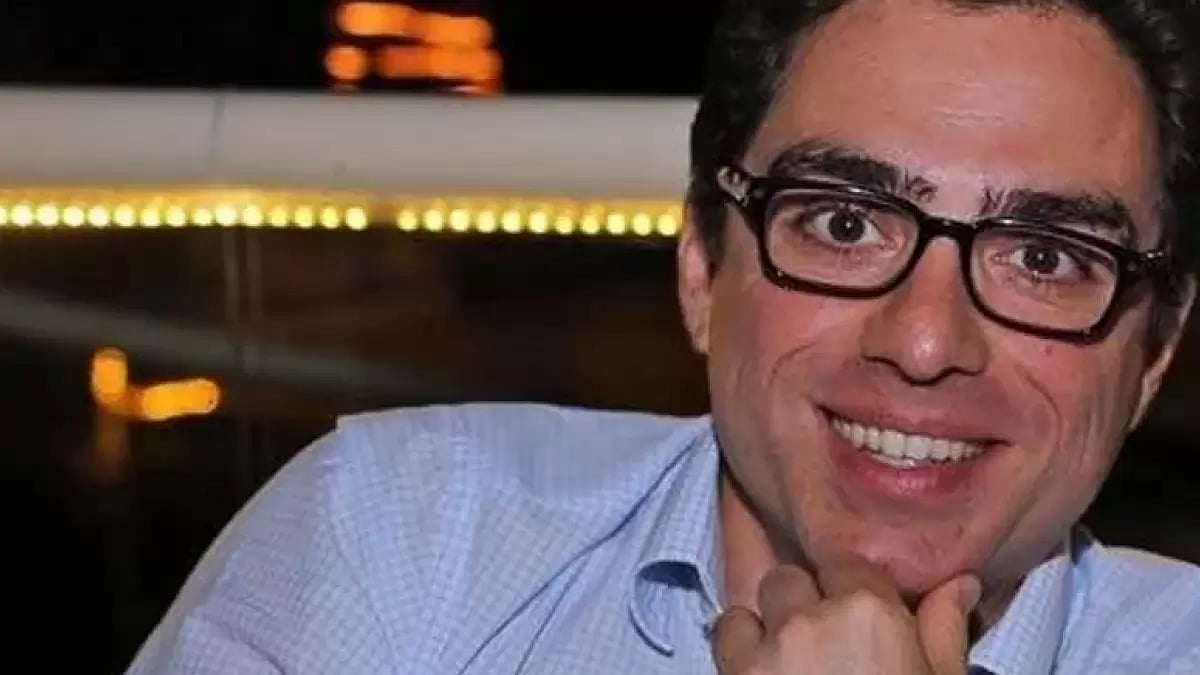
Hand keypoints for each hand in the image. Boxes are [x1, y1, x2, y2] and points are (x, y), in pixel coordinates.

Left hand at [710, 559, 979, 674]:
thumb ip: (944, 630)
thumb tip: (961, 582)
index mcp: (868, 613)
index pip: (846, 566)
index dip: (850, 590)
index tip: (857, 617)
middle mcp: (809, 620)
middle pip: (788, 581)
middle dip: (801, 604)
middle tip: (820, 644)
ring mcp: (764, 652)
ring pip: (748, 607)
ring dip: (763, 627)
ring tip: (785, 662)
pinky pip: (723, 637)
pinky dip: (737, 651)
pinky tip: (761, 674)